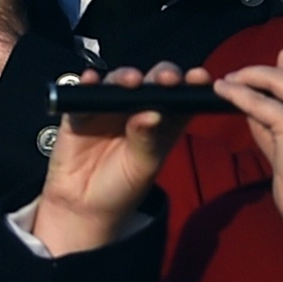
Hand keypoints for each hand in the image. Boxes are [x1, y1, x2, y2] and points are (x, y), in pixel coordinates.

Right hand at [29, 62, 205, 255]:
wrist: (84, 206)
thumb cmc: (122, 187)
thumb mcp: (142, 167)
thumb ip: (147, 140)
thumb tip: (151, 113)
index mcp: (164, 121)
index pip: (181, 96)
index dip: (192, 84)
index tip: (200, 78)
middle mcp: (138, 107)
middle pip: (153, 81)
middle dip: (162, 75)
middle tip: (168, 79)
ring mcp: (110, 106)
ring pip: (119, 81)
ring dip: (126, 76)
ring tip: (131, 81)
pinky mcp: (82, 110)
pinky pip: (85, 91)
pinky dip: (87, 83)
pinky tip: (90, 80)